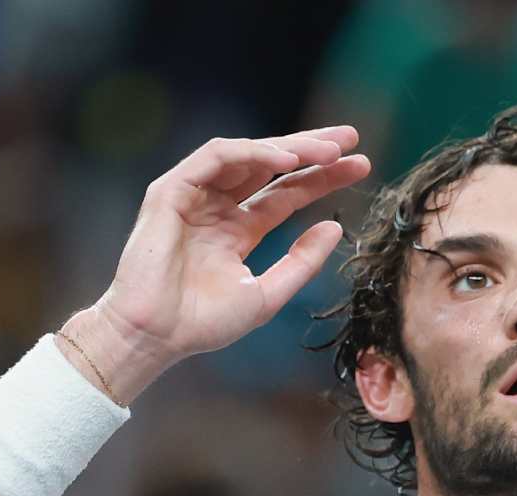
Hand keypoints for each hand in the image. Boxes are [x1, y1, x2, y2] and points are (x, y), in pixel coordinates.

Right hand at [67, 126, 371, 400]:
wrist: (156, 336)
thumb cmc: (203, 323)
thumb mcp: (268, 293)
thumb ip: (301, 262)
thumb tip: (335, 226)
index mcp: (237, 231)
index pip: (286, 194)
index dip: (322, 178)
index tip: (360, 166)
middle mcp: (217, 208)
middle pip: (271, 166)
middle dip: (311, 148)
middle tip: (350, 138)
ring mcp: (194, 196)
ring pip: (246, 155)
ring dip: (288, 146)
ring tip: (327, 150)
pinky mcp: (171, 190)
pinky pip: (215, 157)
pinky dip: (251, 153)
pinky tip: (286, 159)